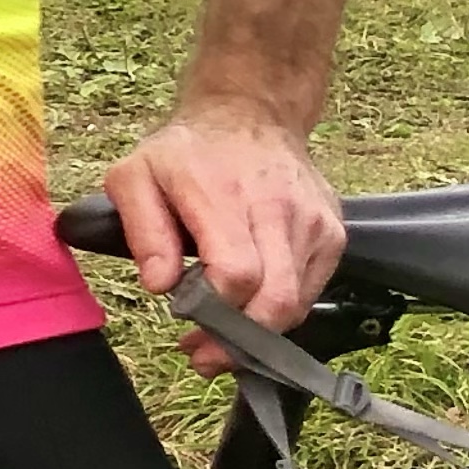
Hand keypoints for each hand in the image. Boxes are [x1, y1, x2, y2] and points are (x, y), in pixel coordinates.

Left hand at [105, 108, 345, 371]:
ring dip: (260, 334)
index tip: (185, 325)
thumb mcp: (135, 176)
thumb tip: (160, 284)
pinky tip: (251, 308)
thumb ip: (143, 231)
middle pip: (276, 301)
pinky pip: (312, 291)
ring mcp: (313, 222)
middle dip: (238, 341)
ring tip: (222, 337)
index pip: (238, 276)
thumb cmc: (186, 151)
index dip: (213, 314)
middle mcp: (278, 209)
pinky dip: (281, 310)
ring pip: (298, 304)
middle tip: (204, 353)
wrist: (249, 114)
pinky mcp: (333, 233)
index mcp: (224, 195)